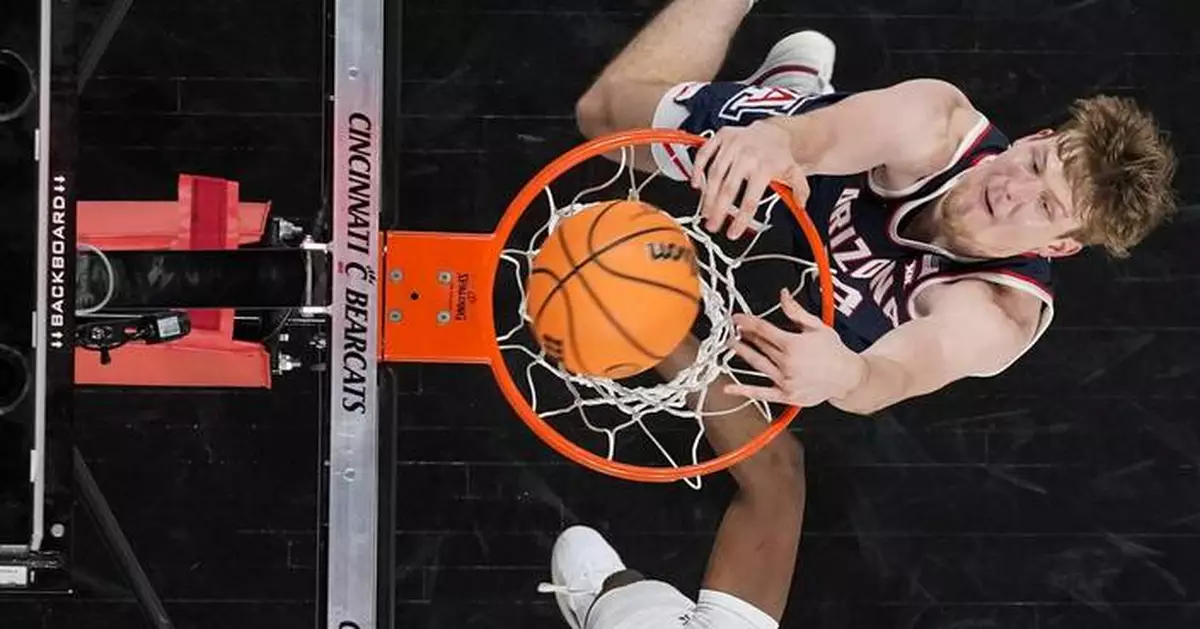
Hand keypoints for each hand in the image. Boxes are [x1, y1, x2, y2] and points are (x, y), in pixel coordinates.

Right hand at [691, 119, 810, 239]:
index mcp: (764, 166)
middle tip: (712, 226)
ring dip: (707, 195)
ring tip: (705, 212)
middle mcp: (747, 154)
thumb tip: (801, 205)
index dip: (741, 219)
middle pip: (728, 188)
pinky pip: (705, 153)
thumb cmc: (778, 157)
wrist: (771, 131)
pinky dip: (697, 169)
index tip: (732, 233)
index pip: (750, 199)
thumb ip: (799, 189)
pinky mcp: (721, 136)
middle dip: (719, 210)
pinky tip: (696, 185)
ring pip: (715, 173)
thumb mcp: (794, 172)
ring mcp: (732, 144)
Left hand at [724, 289, 865, 406]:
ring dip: (742, 353)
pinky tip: (730, 389)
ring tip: (731, 345)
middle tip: (735, 330)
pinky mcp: (786, 395)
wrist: (847, 377)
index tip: (737, 318)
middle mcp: (787, 363)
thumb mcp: (817, 326)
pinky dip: (744, 391)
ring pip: (757, 364)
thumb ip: (796, 311)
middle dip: (746, 335)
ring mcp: (785, 380)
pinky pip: (762, 393)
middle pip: (760, 345)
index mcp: (793, 344)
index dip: (747, 322)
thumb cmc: (834, 352)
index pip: (763, 329)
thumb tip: (783, 295)